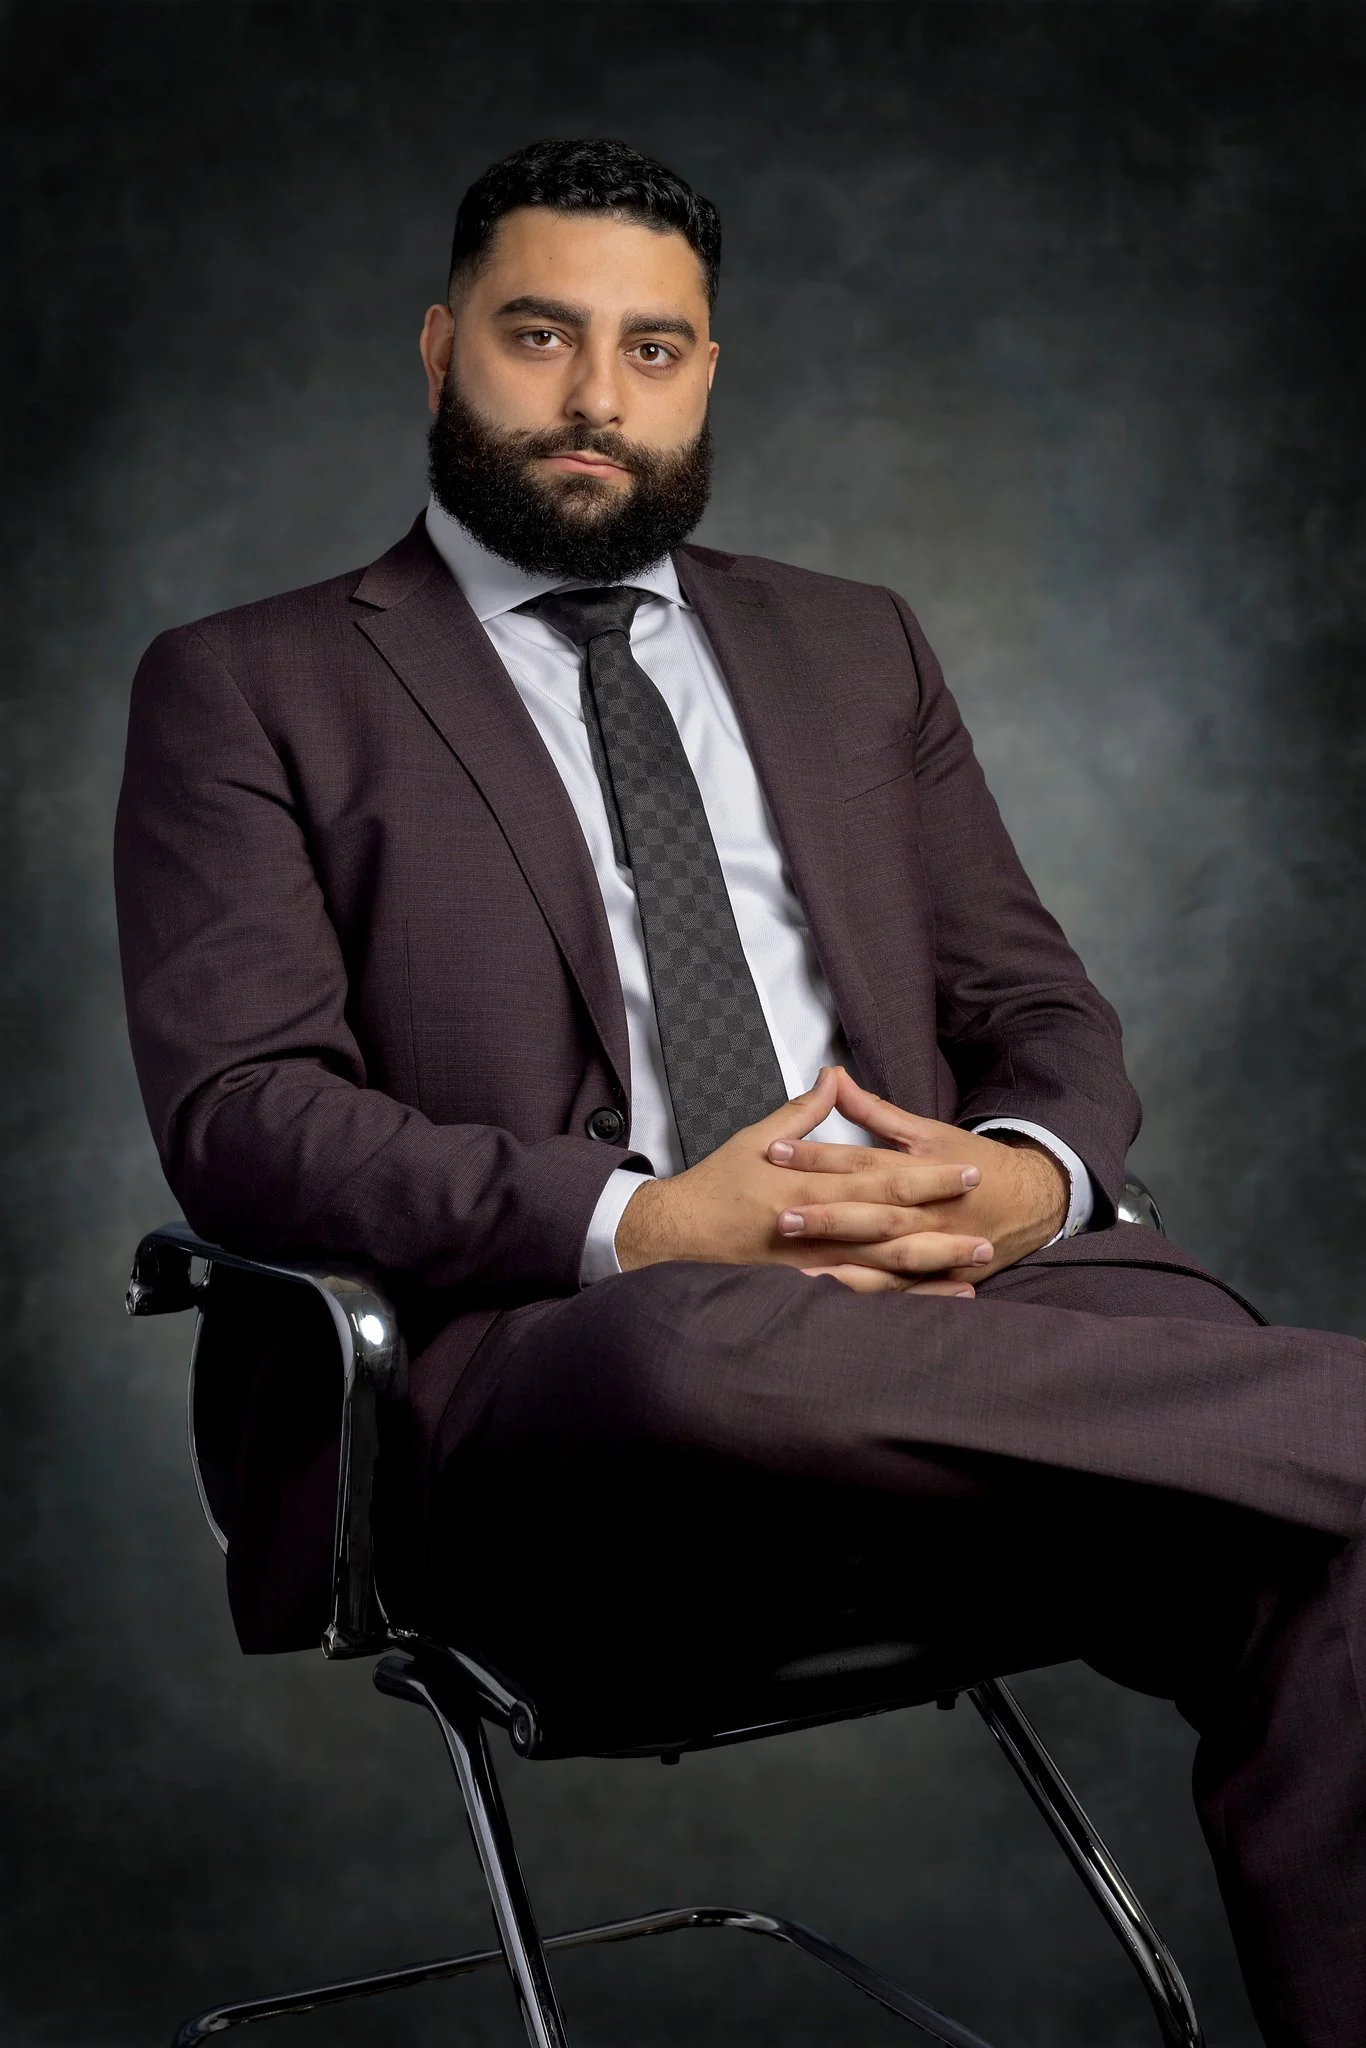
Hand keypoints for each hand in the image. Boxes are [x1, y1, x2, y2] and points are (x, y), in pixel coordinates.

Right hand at [615, 1068, 992, 1295]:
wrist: (672, 1234)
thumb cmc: (716, 1184)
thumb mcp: (755, 1138)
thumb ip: (802, 1113)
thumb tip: (833, 1077)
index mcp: (808, 1184)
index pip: (881, 1179)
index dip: (929, 1177)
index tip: (969, 1171)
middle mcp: (813, 1229)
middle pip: (891, 1229)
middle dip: (942, 1232)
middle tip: (989, 1234)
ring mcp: (809, 1266)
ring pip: (880, 1271)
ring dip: (928, 1273)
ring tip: (972, 1272)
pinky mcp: (802, 1289)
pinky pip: (858, 1300)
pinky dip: (897, 1302)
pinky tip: (928, 1303)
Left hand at [763, 1069, 1067, 1290]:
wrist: (1033, 1200)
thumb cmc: (971, 1161)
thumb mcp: (926, 1132)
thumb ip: (875, 1111)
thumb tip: (834, 1079)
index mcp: (920, 1168)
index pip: (860, 1160)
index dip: (817, 1157)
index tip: (774, 1152)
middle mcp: (927, 1211)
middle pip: (871, 1213)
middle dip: (826, 1217)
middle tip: (780, 1216)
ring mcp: (936, 1248)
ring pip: (884, 1257)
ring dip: (843, 1263)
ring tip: (798, 1269)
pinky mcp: (941, 1275)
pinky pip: (902, 1290)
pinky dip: (872, 1293)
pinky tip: (837, 1298)